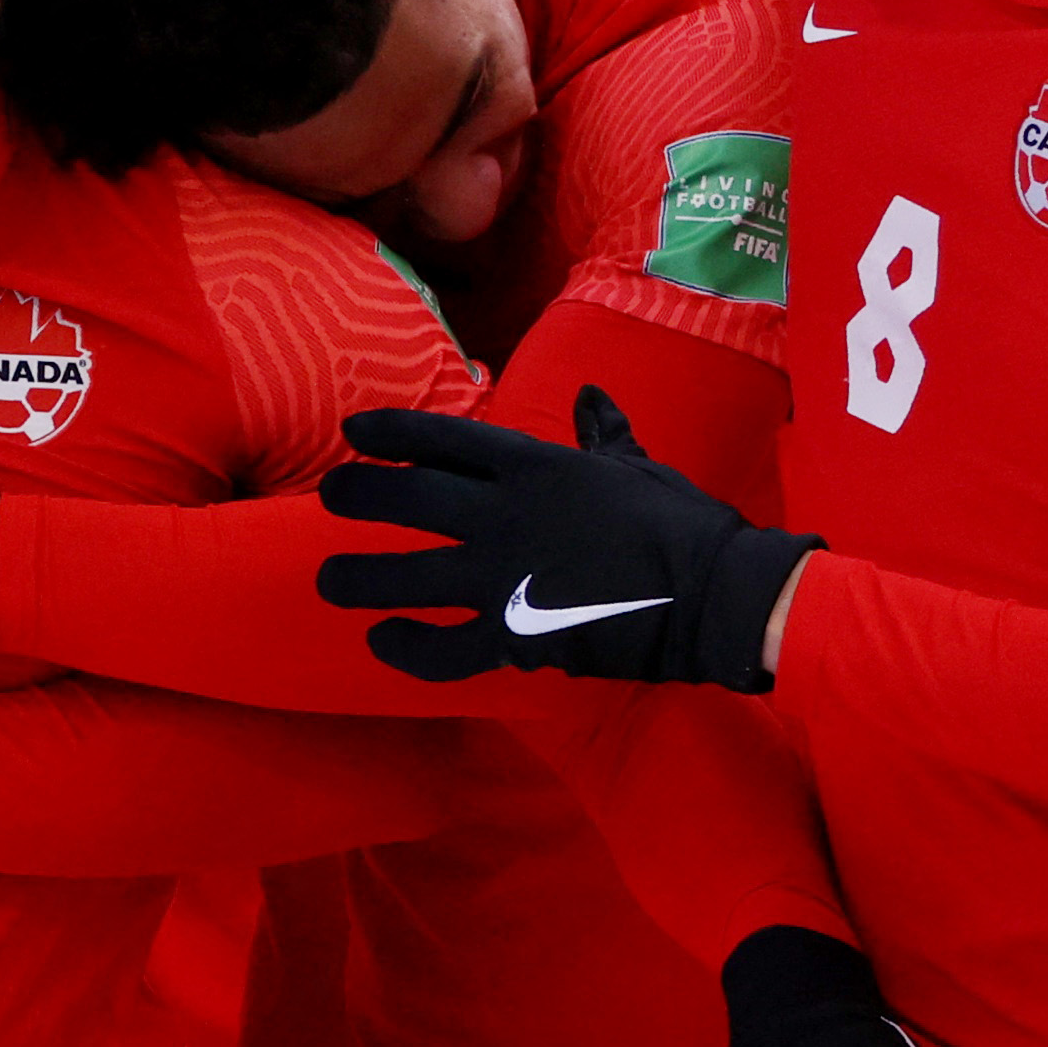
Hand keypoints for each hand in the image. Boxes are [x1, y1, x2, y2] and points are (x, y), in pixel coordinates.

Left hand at [314, 389, 820, 690]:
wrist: (718, 594)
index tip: (354, 433)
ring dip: (359, 577)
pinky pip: (445, 649)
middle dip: (359, 495)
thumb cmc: (681, 522)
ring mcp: (505, 577)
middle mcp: (506, 515)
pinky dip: (407, 648)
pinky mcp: (518, 636)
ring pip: (407, 577)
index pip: (444, 440)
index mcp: (534, 466)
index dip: (393, 433)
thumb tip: (592, 397)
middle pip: (409, 500)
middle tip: (330, 495)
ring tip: (329, 580)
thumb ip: (602, 434)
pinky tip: (383, 641)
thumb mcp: (636, 465)